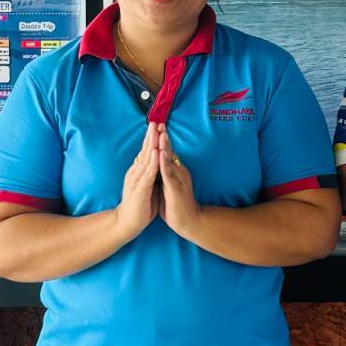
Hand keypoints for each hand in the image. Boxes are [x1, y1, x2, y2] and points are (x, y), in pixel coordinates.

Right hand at [113, 121, 159, 240]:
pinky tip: (157, 153)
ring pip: (146, 159)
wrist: (128, 223)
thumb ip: (151, 173)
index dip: (151, 138)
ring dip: (152, 145)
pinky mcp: (140, 189)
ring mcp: (137, 180)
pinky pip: (148, 174)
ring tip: (156, 131)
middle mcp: (136, 172)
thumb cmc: (140, 205)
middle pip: (145, 151)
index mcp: (138, 171)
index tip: (157, 125)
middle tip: (155, 121)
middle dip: (151, 136)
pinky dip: (153, 162)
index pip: (145, 151)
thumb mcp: (147, 185)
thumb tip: (158, 163)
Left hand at [156, 124, 203, 240]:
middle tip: (158, 123)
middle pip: (170, 151)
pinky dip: (164, 163)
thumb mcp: (169, 186)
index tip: (156, 127)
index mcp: (176, 171)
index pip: (168, 152)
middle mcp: (179, 172)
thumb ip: (165, 175)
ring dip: (165, 146)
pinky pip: (169, 174)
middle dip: (163, 137)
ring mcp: (178, 179)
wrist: (189, 221)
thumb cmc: (177, 205)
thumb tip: (158, 165)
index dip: (162, 140)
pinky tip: (161, 154)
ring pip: (170, 159)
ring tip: (160, 133)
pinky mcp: (176, 188)